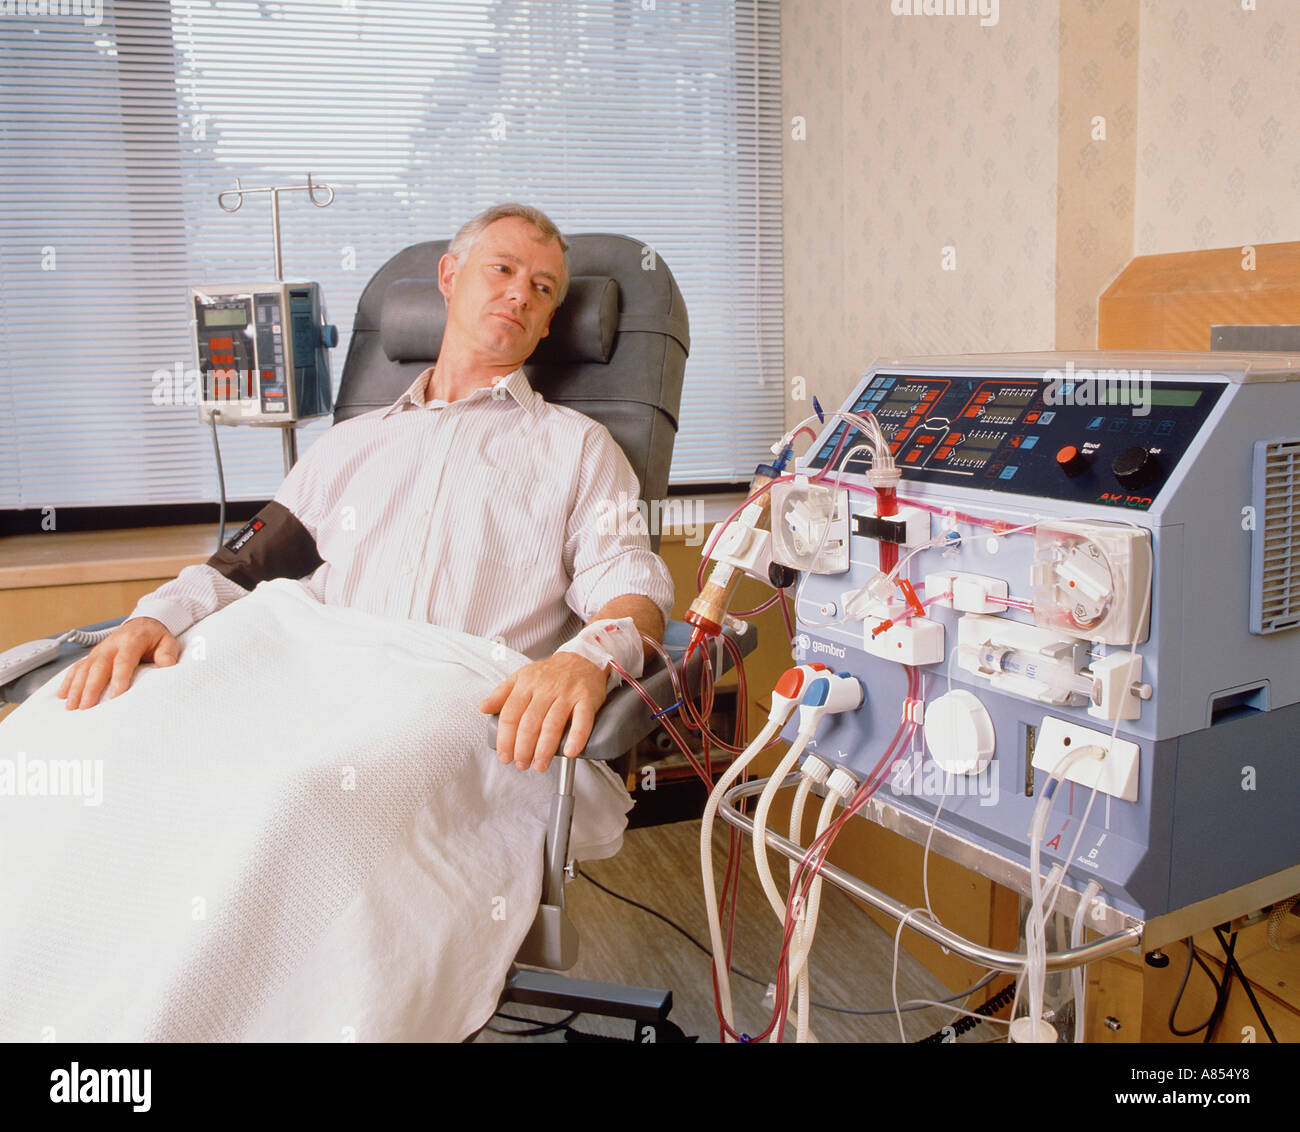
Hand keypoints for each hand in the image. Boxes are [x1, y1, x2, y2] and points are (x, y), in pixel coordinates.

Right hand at [56, 617, 180, 709]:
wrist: (142, 624)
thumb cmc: (154, 637)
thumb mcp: (167, 642)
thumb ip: (167, 654)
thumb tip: (167, 667)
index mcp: (131, 641)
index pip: (123, 660)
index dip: (119, 678)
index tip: (115, 696)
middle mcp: (111, 645)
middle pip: (98, 667)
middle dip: (90, 688)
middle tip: (86, 707)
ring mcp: (98, 651)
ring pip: (83, 669)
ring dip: (76, 688)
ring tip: (72, 707)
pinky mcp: (92, 656)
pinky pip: (76, 668)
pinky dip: (68, 681)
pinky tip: (62, 695)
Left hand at [478, 652, 607, 772]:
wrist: (584, 658)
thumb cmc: (551, 673)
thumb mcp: (522, 677)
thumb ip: (501, 694)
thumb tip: (483, 708)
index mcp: (526, 684)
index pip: (510, 715)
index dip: (505, 739)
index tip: (505, 756)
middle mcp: (546, 688)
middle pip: (529, 723)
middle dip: (523, 749)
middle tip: (522, 764)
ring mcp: (567, 693)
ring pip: (552, 724)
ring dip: (545, 749)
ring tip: (540, 764)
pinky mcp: (587, 698)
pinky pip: (582, 719)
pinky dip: (576, 737)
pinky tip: (569, 751)